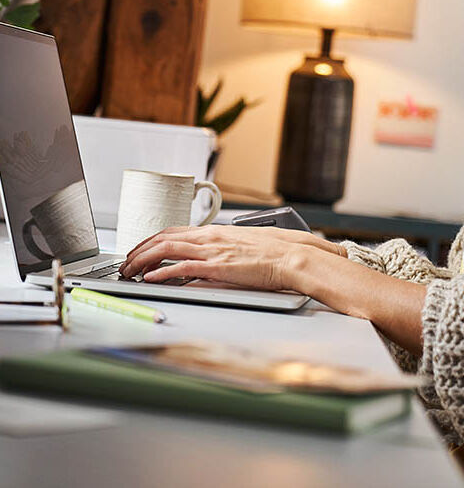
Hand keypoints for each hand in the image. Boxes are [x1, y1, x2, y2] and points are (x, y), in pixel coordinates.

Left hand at [118, 225, 344, 290]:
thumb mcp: (241, 247)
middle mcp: (210, 237)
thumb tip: (204, 262)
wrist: (292, 257)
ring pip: (166, 250)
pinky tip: (150, 279)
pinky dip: (162, 273)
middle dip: (138, 251)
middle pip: (163, 238)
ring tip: (129, 272)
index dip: (150, 241)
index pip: (173, 231)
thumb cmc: (274, 254)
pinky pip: (182, 268)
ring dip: (142, 261)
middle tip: (125, 264)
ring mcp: (213, 251)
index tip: (138, 250)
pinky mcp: (218, 266)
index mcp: (216, 232)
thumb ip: (220, 252)